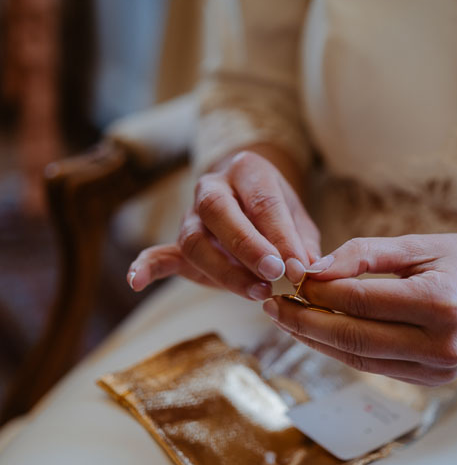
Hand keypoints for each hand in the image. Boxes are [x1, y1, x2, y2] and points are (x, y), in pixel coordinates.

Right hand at [128, 150, 320, 299]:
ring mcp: (192, 216)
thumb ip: (303, 244)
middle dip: (247, 246)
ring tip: (257, 292)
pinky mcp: (179, 243)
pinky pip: (158, 252)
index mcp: (248, 172)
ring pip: (194, 239)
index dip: (282, 238)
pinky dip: (146, 267)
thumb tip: (310, 271)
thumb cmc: (279, 213)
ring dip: (225, 270)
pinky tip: (137, 280)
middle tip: (275, 274)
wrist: (250, 198)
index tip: (300, 268)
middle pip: (219, 213)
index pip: (262, 203)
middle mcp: (213, 188)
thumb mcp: (300, 220)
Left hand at [260, 233, 456, 384]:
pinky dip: (345, 351)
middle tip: (273, 306)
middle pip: (353, 338)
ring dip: (318, 341)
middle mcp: (441, 343)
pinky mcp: (434, 380)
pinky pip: (377, 368)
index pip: (359, 301)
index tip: (290, 280)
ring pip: (360, 359)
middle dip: (305, 322)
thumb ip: (366, 254)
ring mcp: (439, 368)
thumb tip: (314, 270)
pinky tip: (323, 334)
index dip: (317, 292)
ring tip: (288, 320)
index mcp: (441, 303)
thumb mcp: (423, 245)